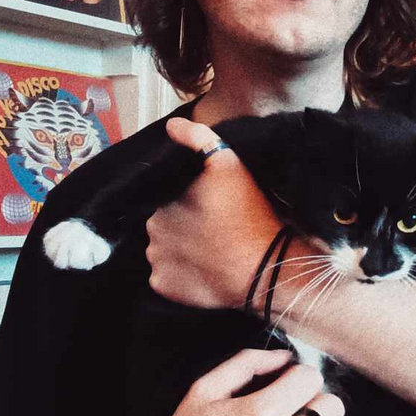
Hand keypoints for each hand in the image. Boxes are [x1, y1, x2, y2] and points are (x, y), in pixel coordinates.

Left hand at [145, 118, 281, 307]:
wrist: (264, 267)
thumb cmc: (247, 214)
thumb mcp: (229, 165)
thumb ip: (199, 139)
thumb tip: (172, 127)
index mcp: (162, 204)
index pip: (166, 198)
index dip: (186, 201)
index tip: (209, 207)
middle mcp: (151, 234)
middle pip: (163, 225)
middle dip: (180, 225)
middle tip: (212, 228)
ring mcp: (156, 264)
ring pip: (163, 251)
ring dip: (179, 249)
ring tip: (210, 250)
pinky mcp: (166, 289)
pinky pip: (167, 278)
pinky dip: (180, 275)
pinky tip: (203, 270)